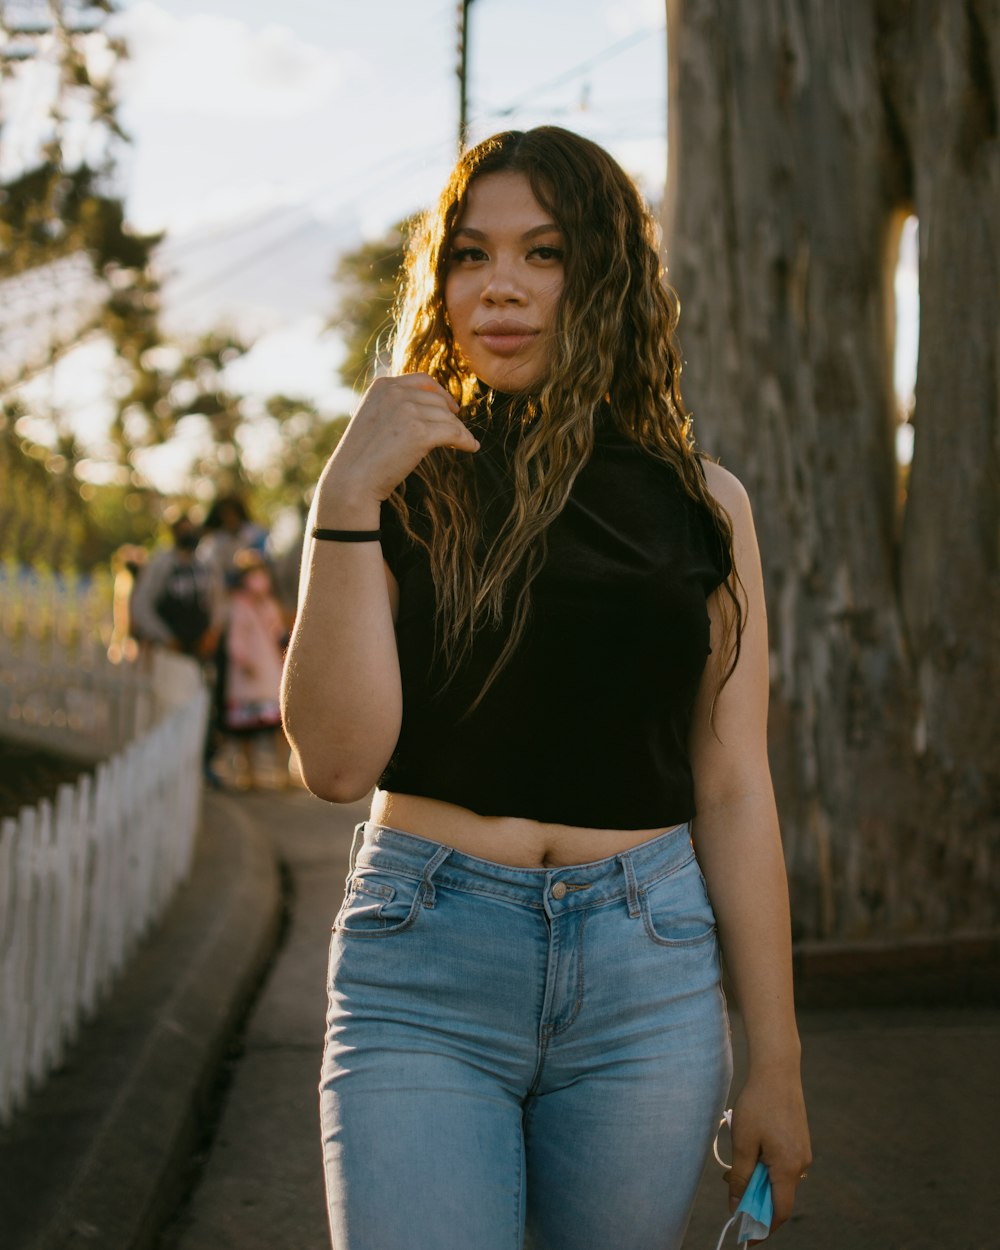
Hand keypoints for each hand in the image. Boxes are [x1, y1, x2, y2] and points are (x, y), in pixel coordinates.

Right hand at [315, 374, 479, 521]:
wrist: (351, 481)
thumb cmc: (362, 458)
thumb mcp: (374, 420)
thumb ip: (394, 407)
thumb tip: (429, 408)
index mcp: (383, 386)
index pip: (422, 380)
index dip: (441, 393)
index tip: (452, 407)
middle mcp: (395, 393)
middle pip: (437, 400)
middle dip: (450, 416)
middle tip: (457, 432)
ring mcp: (407, 411)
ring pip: (448, 417)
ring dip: (459, 431)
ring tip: (465, 442)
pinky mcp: (419, 433)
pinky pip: (454, 433)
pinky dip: (466, 440)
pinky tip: (471, 447)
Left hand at [725, 1068, 810, 1240]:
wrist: (777, 1070)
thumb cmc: (758, 1104)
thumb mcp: (743, 1142)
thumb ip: (741, 1177)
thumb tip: (737, 1205)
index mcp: (788, 1168)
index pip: (780, 1211)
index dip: (764, 1227)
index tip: (748, 1237)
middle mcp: (800, 1164)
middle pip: (778, 1196)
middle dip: (754, 1197)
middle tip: (731, 1182)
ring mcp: (802, 1152)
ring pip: (778, 1178)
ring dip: (758, 1178)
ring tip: (737, 1158)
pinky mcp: (799, 1141)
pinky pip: (782, 1164)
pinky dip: (765, 1165)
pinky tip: (750, 1147)